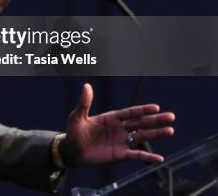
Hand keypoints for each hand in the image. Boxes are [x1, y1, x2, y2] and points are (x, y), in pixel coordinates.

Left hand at [59, 83, 175, 166]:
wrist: (72, 151)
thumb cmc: (74, 132)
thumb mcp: (78, 116)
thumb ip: (85, 103)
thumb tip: (87, 85)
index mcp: (111, 117)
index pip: (130, 112)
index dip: (142, 110)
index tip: (156, 107)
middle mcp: (119, 128)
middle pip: (141, 123)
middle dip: (155, 120)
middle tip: (171, 116)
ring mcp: (121, 141)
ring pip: (142, 136)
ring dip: (156, 134)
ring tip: (170, 130)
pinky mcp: (120, 154)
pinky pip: (136, 155)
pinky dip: (147, 157)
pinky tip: (160, 158)